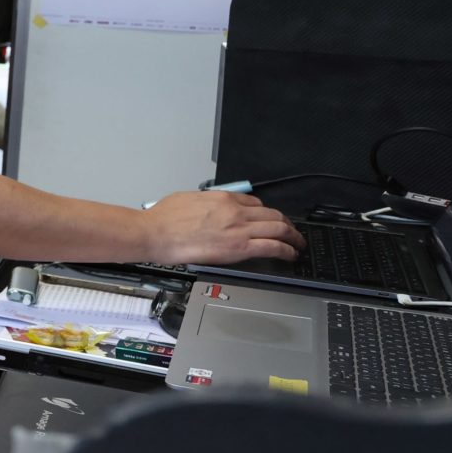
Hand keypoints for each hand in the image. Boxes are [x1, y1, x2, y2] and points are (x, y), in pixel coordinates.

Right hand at [141, 191, 304, 265]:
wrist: (154, 233)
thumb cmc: (163, 219)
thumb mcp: (186, 199)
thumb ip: (205, 203)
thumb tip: (209, 209)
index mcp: (222, 198)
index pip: (254, 203)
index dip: (265, 213)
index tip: (267, 219)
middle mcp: (235, 211)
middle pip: (273, 215)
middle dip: (286, 224)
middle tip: (291, 231)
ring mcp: (239, 229)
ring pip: (279, 229)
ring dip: (292, 237)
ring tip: (297, 244)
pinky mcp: (239, 247)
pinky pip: (272, 247)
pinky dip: (286, 250)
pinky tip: (290, 254)